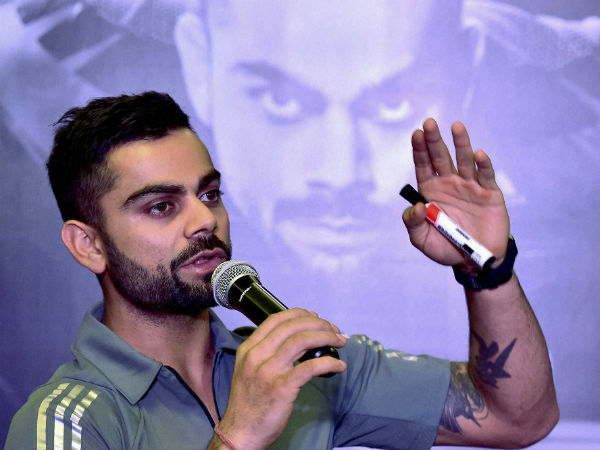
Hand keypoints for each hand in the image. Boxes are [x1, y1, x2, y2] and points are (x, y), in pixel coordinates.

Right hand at [214, 309, 345, 449]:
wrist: (240, 433)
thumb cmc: (248, 404)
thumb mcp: (249, 370)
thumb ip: (266, 354)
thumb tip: (297, 342)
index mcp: (248, 349)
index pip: (276, 319)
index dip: (299, 314)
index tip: (315, 317)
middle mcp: (257, 355)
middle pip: (292, 326)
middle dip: (319, 324)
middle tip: (334, 329)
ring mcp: (269, 370)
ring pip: (303, 341)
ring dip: (326, 337)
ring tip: (340, 342)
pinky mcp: (282, 387)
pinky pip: (311, 367)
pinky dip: (329, 363)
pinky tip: (338, 366)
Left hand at [402, 119, 509, 267]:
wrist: (475, 261)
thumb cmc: (446, 248)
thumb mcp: (422, 240)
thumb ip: (413, 224)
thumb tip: (417, 206)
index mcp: (431, 191)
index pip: (424, 165)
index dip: (420, 150)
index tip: (416, 134)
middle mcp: (449, 183)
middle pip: (441, 157)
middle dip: (435, 140)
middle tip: (429, 123)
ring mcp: (470, 186)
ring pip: (464, 160)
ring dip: (461, 143)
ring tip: (456, 126)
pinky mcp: (489, 193)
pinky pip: (485, 176)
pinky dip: (483, 164)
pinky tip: (478, 154)